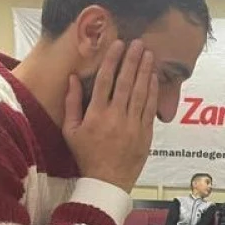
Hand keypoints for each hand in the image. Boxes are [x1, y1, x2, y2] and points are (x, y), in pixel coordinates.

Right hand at [63, 40, 158, 191]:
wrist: (107, 181)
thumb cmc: (86, 156)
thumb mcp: (71, 131)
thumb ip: (72, 103)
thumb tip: (72, 78)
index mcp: (96, 115)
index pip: (105, 81)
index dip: (112, 60)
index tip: (117, 44)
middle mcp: (116, 117)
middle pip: (126, 82)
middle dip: (132, 60)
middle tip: (138, 43)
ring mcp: (132, 125)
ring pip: (140, 92)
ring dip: (145, 71)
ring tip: (149, 54)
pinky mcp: (145, 133)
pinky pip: (150, 108)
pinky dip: (152, 91)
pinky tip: (153, 77)